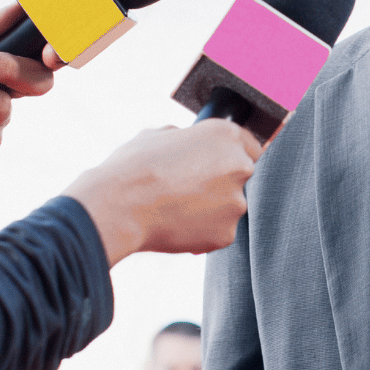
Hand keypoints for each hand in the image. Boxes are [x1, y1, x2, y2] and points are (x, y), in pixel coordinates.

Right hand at [63, 122, 264, 264]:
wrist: (120, 206)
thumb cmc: (133, 167)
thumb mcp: (158, 135)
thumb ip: (184, 138)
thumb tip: (186, 142)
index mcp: (227, 136)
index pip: (248, 145)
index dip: (229, 155)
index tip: (215, 164)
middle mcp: (240, 167)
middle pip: (239, 177)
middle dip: (219, 183)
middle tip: (187, 189)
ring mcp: (236, 203)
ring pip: (229, 206)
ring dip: (210, 209)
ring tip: (175, 208)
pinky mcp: (226, 233)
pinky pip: (218, 232)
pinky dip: (202, 232)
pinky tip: (176, 225)